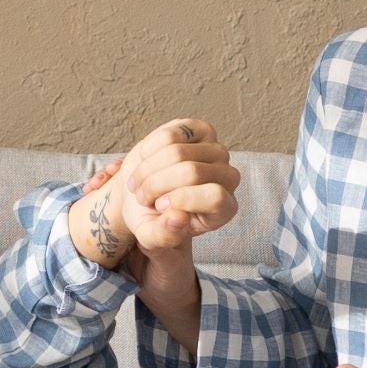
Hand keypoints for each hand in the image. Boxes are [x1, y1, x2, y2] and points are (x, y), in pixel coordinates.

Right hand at [67, 118, 238, 276]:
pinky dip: (150, 148)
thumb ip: (164, 237)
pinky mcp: (201, 130)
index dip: (183, 199)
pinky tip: (145, 160)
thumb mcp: (151, 237)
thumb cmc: (151, 218)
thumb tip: (178, 217)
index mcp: (224, 209)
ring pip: (178, 151)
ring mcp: (216, 151)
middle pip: (192, 172)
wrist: (142, 193)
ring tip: (139, 182)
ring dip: (148, 169)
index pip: (215, 197)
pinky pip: (172, 133)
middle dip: (156, 184)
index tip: (159, 206)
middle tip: (141, 196)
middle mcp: (228, 178)